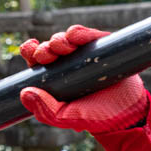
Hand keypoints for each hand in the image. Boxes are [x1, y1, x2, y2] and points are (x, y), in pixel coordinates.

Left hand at [19, 25, 147, 133]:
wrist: (125, 114)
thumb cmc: (93, 116)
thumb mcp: (64, 117)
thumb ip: (44, 109)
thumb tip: (25, 92)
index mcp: (54, 78)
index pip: (37, 62)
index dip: (31, 53)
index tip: (29, 51)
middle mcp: (67, 64)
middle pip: (49, 48)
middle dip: (43, 48)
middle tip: (46, 54)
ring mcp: (84, 54)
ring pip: (65, 39)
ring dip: (58, 39)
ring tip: (62, 47)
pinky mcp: (102, 47)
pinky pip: (88, 35)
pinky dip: (79, 32)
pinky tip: (74, 36)